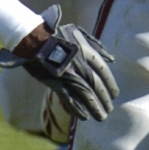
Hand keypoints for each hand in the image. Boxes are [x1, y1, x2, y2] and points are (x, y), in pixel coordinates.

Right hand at [0, 8, 117, 122]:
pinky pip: (69, 99)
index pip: (104, 72)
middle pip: (97, 86)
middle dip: (105, 99)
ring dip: (95, 108)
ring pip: (86, 95)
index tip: (115, 94)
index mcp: (87, 52)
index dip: (111, 85)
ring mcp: (68, 75)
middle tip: (109, 109)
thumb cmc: (56, 33)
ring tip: (101, 117)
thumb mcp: (78, 33)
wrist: (33, 38)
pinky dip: (77, 109)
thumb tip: (112, 59)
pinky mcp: (56, 83)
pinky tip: (84, 117)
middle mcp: (80, 65)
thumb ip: (96, 45)